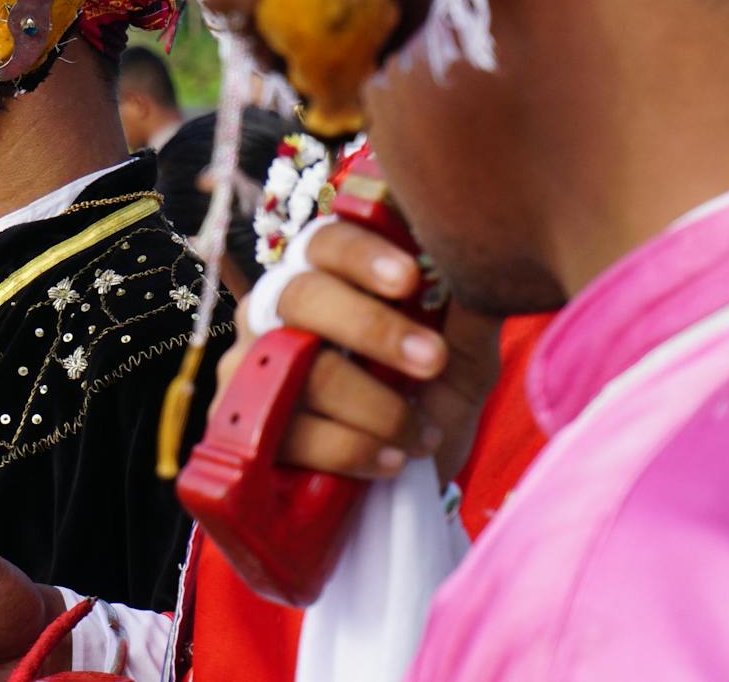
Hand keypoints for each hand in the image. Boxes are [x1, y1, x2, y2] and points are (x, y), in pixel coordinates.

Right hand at [217, 221, 498, 482]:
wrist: (400, 486)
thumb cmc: (424, 401)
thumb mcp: (463, 360)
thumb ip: (469, 316)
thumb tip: (486, 273)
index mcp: (324, 277)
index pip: (326, 241)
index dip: (362, 254)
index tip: (411, 278)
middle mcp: (275, 313)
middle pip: (303, 295)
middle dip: (372, 327)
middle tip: (433, 360)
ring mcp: (251, 369)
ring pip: (303, 370)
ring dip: (376, 405)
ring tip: (423, 434)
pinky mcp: (243, 430)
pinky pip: (296, 433)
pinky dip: (353, 449)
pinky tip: (392, 461)